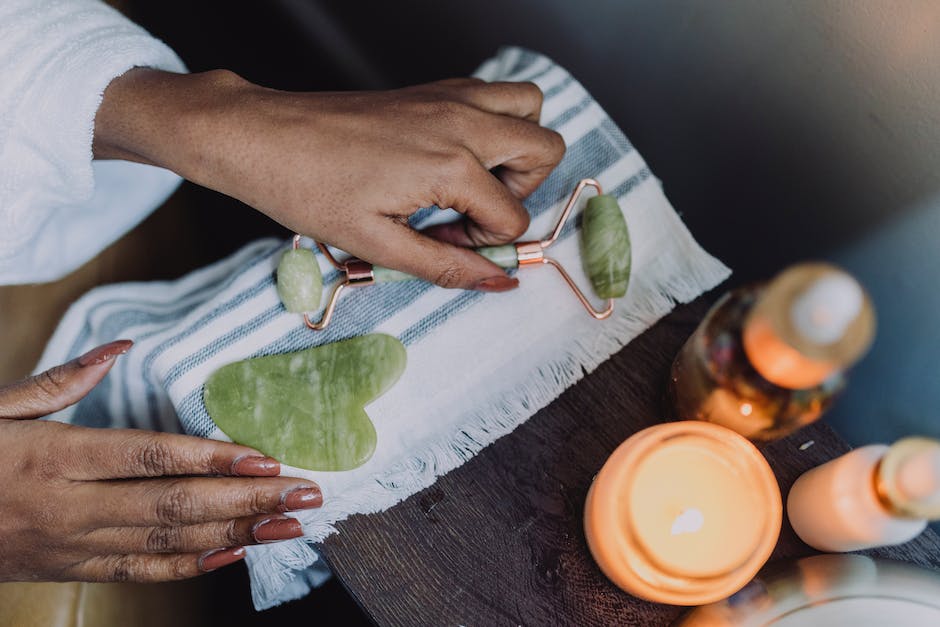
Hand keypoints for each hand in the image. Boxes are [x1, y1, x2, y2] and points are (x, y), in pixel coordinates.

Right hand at [0, 340, 321, 582]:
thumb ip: (63, 379)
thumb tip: (122, 344)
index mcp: (51, 458)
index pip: (149, 458)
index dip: (213, 460)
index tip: (267, 458)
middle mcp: (68, 506)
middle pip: (173, 506)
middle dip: (247, 502)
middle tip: (306, 495)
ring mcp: (70, 545)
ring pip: (167, 544)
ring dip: (235, 535)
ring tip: (290, 526)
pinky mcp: (70, 569)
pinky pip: (139, 573)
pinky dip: (192, 567)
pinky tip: (235, 554)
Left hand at [93, 70, 565, 290]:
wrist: (261, 136)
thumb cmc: (307, 188)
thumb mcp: (377, 244)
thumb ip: (446, 265)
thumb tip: (499, 281)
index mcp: (450, 164)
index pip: (513, 214)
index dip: (488, 243)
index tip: (445, 243)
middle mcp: (461, 121)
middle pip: (546, 147)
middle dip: (526, 189)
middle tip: (477, 211)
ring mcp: (449, 95)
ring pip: (530, 106)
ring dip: (519, 147)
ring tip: (475, 180)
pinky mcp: (432, 88)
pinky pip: (493, 95)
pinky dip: (493, 125)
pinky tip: (450, 159)